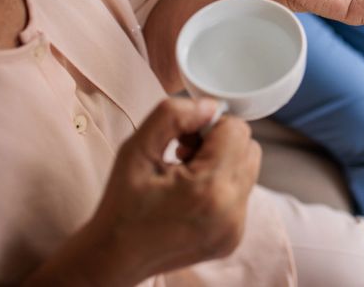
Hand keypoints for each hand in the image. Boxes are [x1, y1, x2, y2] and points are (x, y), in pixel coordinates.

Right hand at [82, 98, 260, 282]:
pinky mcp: (234, 238)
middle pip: (249, 148)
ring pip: (249, 169)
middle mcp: (231, 212)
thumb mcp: (136, 149)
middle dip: (220, 143)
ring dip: (223, 163)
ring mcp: (235, 228)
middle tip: (184, 154)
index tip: (183, 140)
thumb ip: (173, 116)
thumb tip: (210, 106)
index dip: (210, 126)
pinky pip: (242, 194)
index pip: (238, 130)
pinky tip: (192, 195)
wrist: (114, 257)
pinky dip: (222, 186)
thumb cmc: (123, 203)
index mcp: (209, 188)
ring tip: (186, 175)